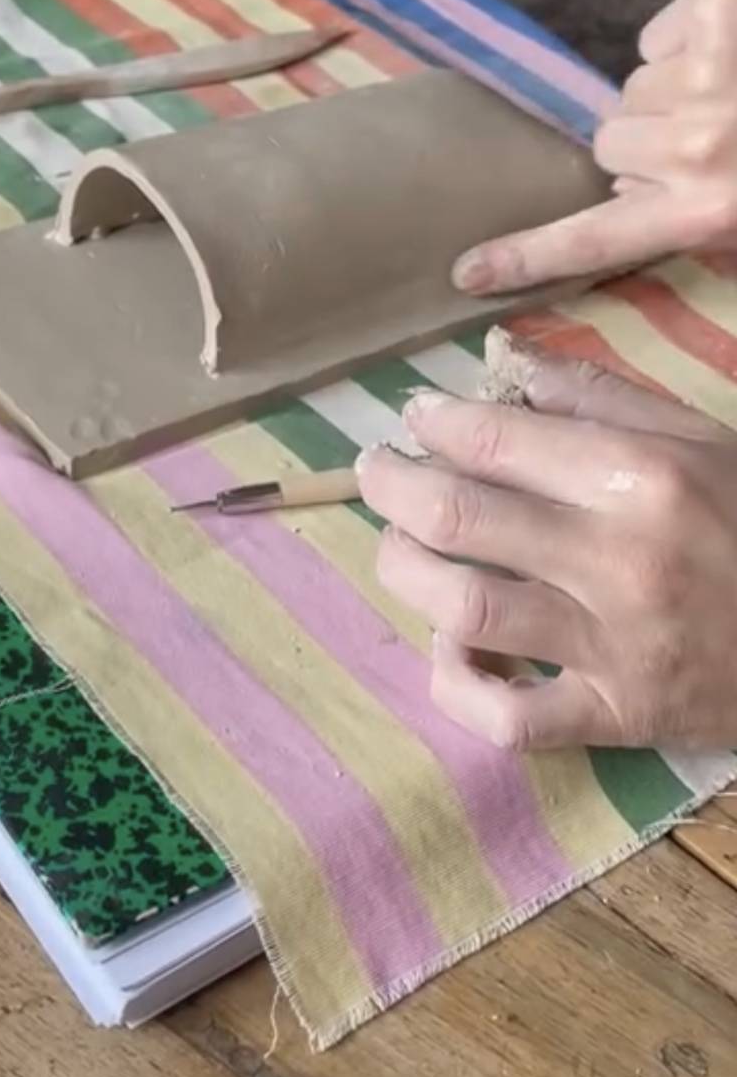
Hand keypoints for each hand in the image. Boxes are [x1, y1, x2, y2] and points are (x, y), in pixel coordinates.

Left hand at [356, 344, 736, 749]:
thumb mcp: (698, 437)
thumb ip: (596, 394)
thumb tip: (501, 357)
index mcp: (638, 475)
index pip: (496, 437)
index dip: (433, 423)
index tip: (415, 418)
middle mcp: (617, 557)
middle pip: (458, 516)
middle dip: (392, 486)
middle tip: (377, 471)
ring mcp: (612, 644)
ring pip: (465, 608)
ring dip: (406, 572)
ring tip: (400, 547)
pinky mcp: (615, 715)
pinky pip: (511, 719)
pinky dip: (459, 686)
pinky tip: (450, 647)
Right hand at [453, 0, 736, 294]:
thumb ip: (715, 228)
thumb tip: (670, 213)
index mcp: (713, 210)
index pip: (596, 240)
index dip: (527, 257)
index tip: (466, 271)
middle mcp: (694, 147)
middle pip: (611, 148)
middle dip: (646, 148)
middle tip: (707, 145)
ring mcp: (703, 74)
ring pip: (631, 91)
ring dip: (669, 96)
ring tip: (729, 96)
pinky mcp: (715, 12)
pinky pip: (656, 37)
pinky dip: (686, 43)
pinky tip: (731, 53)